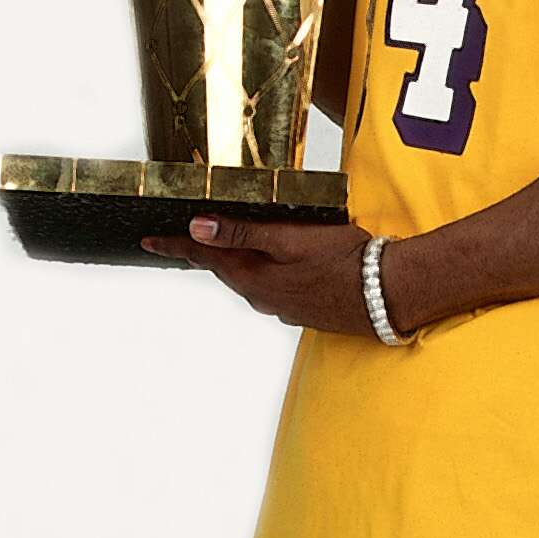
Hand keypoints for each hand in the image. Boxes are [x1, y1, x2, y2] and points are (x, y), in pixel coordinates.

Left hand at [142, 215, 407, 335]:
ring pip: (249, 281)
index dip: (174, 246)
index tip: (148, 240)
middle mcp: (264, 297)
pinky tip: (273, 264)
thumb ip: (244, 233)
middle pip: (225, 269)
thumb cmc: (346, 260)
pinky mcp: (304, 309)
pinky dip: (263, 274)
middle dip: (204, 253)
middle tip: (182, 239)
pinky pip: (272, 289)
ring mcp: (284, 307)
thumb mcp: (291, 238)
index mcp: (254, 277)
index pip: (203, 257)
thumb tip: (198, 227)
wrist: (390, 294)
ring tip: (224, 247)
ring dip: (235, 263)